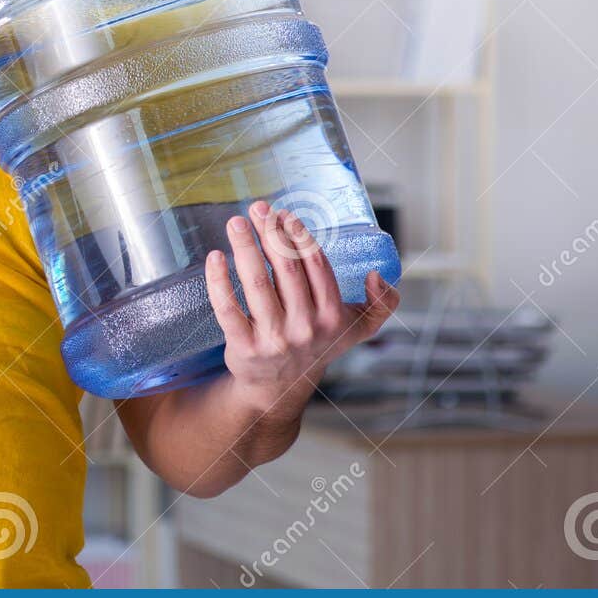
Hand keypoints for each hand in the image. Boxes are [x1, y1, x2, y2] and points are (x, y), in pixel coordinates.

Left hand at [204, 201, 399, 419]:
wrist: (279, 389)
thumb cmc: (316, 346)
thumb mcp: (357, 330)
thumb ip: (382, 305)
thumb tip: (377, 275)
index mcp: (332, 317)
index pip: (316, 267)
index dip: (299, 237)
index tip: (285, 214)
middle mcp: (305, 328)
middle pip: (286, 270)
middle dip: (271, 234)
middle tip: (257, 209)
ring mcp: (274, 339)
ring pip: (256, 284)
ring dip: (245, 248)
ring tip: (235, 223)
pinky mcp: (244, 347)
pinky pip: (228, 308)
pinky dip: (219, 281)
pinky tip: (215, 257)